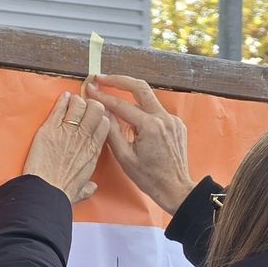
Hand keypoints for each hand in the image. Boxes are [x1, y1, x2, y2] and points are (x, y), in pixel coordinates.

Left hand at [24, 92, 110, 203]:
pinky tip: (63, 98)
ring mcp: (67, 131)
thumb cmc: (62, 192)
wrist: (46, 190)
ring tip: (73, 102)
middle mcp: (84, 138)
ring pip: (79, 104)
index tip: (96, 116)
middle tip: (85, 105)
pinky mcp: (50, 128)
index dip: (101, 116)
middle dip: (91, 104)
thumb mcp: (81, 190)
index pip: (105, 123)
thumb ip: (88, 187)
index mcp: (93, 151)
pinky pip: (60, 108)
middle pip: (95, 109)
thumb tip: (92, 188)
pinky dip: (62, 101)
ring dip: (77, 101)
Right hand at [85, 75, 193, 212]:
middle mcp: (164, 118)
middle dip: (119, 80)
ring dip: (131, 94)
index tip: (91, 89)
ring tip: (114, 92)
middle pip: (140, 87)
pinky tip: (133, 116)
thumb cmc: (149, 177)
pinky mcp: (176, 124)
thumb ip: (112, 131)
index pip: (121, 105)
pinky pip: (156, 111)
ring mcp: (172, 120)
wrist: (175, 188)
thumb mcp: (124, 157)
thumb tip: (102, 111)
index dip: (103, 96)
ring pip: (149, 98)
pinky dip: (143, 109)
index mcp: (150, 126)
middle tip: (102, 78)